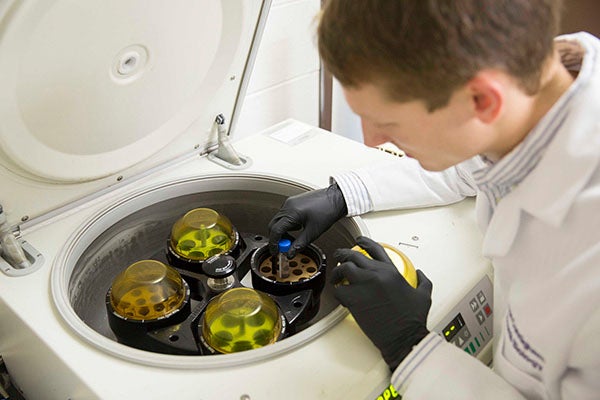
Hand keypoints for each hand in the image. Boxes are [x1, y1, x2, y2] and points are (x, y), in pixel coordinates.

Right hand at [268, 183, 347, 256]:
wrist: (336, 199)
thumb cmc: (327, 212)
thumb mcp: (313, 233)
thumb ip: (299, 244)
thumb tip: (290, 253)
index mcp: (291, 213)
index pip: (275, 231)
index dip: (274, 243)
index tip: (275, 251)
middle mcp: (288, 206)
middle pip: (273, 225)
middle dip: (277, 237)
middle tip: (284, 247)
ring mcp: (290, 202)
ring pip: (278, 220)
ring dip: (282, 230)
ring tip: (294, 238)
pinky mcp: (293, 201)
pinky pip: (284, 214)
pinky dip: (286, 223)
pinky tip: (297, 227)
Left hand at [331, 236, 431, 370]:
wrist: (404, 337)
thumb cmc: (413, 320)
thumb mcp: (423, 295)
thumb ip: (423, 281)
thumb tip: (421, 273)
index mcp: (391, 272)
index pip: (375, 249)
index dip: (364, 242)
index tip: (358, 241)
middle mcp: (376, 275)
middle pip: (353, 256)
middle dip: (343, 254)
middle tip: (339, 257)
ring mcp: (364, 286)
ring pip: (343, 269)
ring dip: (337, 272)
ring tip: (336, 277)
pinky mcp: (354, 300)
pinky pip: (338, 290)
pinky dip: (337, 291)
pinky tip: (341, 295)